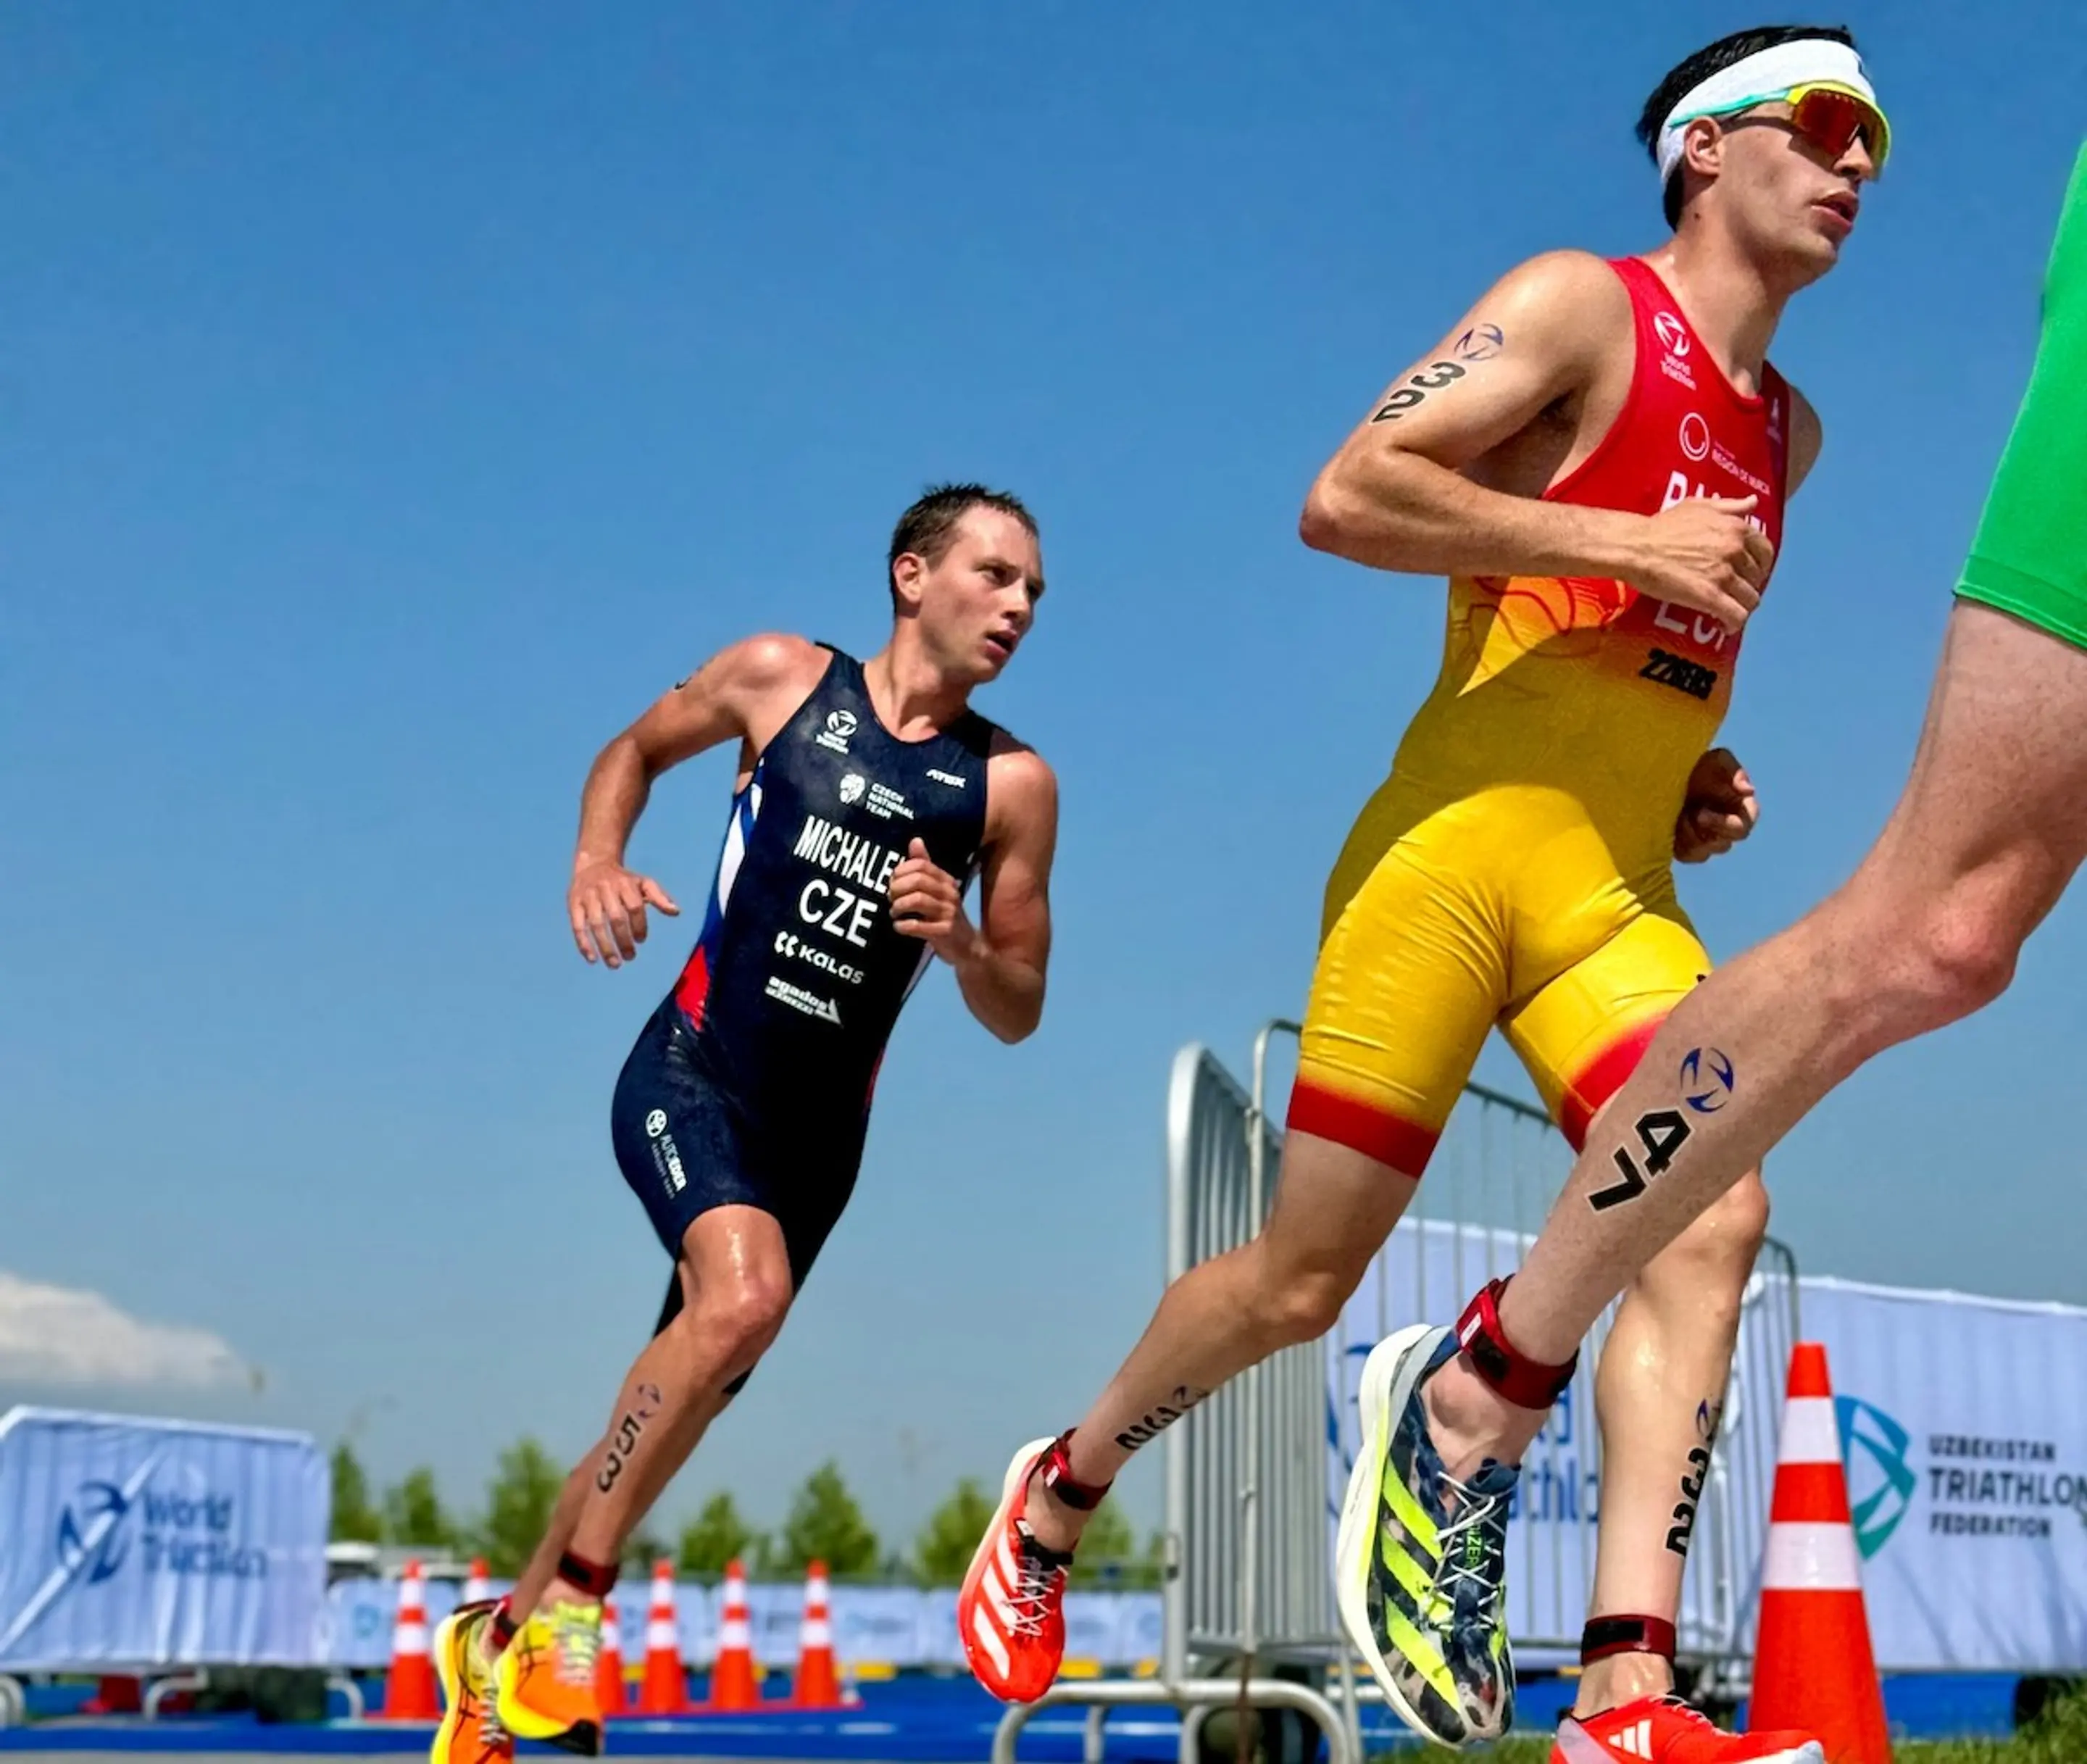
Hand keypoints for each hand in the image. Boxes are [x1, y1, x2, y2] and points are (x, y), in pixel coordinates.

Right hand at [569, 859, 679, 965]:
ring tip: (615, 964)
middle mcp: (605, 889)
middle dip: (624, 940)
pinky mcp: (573, 904)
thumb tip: (676, 912)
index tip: (641, 940)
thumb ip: (659, 897)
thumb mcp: (643, 883)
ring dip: (605, 946)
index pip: (634, 907)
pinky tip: (592, 959)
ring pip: (596, 924)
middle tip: (630, 958)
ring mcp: (588, 896)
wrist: (593, 863)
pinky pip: (577, 926)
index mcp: (625, 884)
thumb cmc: (623, 880)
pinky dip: (584, 944)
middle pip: (616, 918)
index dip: (639, 925)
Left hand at [889, 838, 976, 961]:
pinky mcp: (944, 932)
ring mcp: (948, 913)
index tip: (892, 882)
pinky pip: (918, 925)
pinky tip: (899, 927)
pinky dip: (903, 926)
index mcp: (946, 880)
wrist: (967, 947)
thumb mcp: (937, 891)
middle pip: (918, 880)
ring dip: (898, 906)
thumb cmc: (945, 917)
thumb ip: (924, 866)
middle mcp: (949, 893)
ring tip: (894, 912)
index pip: (921, 865)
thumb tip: (915, 840)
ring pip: (917, 900)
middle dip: (897, 888)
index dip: (901, 871)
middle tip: (890, 899)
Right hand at [1627, 496, 1775, 629]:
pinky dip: (1733, 624)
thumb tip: (1753, 503)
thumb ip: (1730, 506)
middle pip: (1757, 578)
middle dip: (1747, 587)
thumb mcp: (1698, 505)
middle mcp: (1735, 550)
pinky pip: (1736, 616)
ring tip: (1726, 611)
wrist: (1636, 547)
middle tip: (1731, 593)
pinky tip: (1722, 626)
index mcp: (1735, 528)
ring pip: (1750, 599)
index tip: (1748, 572)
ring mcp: (1724, 574)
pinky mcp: (1710, 597)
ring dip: (1740, 607)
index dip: (1759, 565)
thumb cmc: (1662, 526)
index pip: (1765, 551)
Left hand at [1674, 747, 1757, 863]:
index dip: (1723, 825)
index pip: (1742, 827)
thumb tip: (1748, 791)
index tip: (1700, 813)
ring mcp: (1705, 839)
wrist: (1664, 771)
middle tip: (1685, 815)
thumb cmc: (1697, 763)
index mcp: (1738, 809)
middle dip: (1701, 831)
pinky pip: (1687, 856)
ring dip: (1689, 837)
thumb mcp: (1717, 760)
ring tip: (1676, 816)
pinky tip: (1667, 826)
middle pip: (1723, 844)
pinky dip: (1677, 844)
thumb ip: (1734, 772)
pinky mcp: (1686, 846)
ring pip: (1704, 853)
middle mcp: (1724, 827)